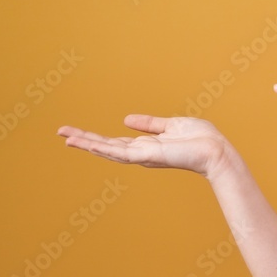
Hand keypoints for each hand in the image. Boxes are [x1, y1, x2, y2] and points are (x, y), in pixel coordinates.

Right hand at [57, 115, 229, 178]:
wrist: (216, 150)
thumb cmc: (201, 139)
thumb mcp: (171, 125)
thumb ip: (149, 124)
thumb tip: (126, 120)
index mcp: (147, 145)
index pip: (116, 142)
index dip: (95, 138)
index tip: (76, 133)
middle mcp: (142, 153)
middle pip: (106, 146)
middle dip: (83, 139)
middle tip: (60, 133)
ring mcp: (143, 156)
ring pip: (108, 150)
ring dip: (86, 143)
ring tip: (65, 138)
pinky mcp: (148, 156)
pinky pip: (121, 153)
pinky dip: (103, 148)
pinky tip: (87, 143)